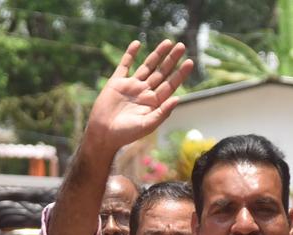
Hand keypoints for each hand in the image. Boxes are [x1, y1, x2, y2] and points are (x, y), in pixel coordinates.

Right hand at [85, 40, 193, 154]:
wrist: (103, 134)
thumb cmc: (126, 134)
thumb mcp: (147, 125)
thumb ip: (162, 112)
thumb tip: (178, 99)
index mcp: (153, 103)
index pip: (170, 85)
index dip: (180, 74)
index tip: (190, 62)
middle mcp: (144, 92)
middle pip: (161, 72)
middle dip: (171, 59)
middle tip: (182, 46)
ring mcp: (131, 86)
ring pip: (147, 66)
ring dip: (157, 54)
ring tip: (167, 42)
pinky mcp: (117, 82)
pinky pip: (124, 65)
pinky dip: (130, 54)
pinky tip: (137, 44)